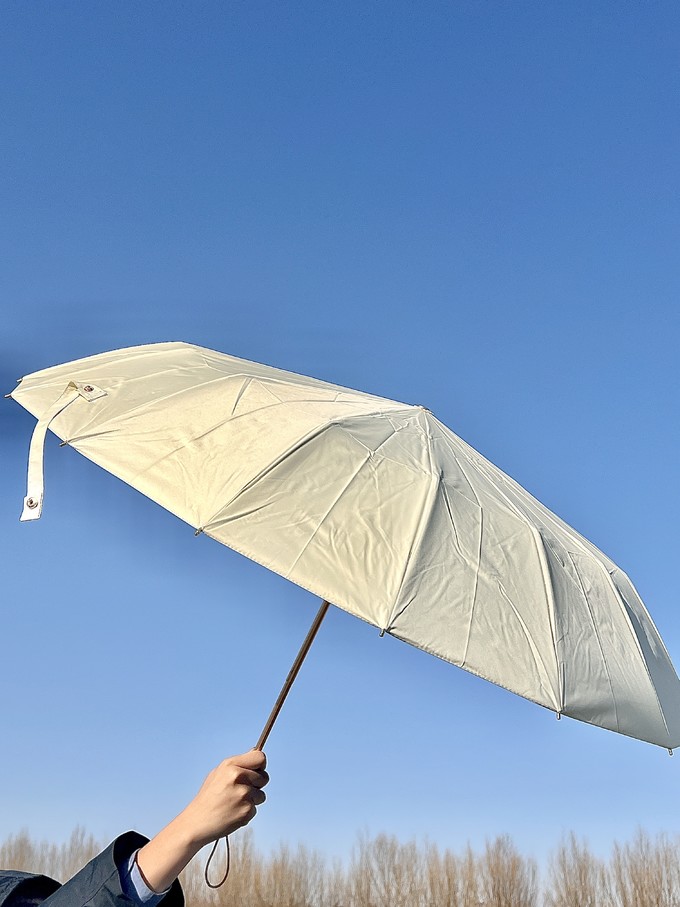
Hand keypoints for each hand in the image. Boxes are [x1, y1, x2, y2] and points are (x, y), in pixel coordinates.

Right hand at [136, 750, 268, 891]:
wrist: (197, 822)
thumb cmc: (208, 797)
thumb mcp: (218, 773)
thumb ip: (238, 764)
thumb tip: (255, 752)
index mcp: (231, 765)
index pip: (260, 757)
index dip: (260, 765)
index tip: (256, 772)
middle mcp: (238, 777)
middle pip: (264, 777)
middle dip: (257, 784)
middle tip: (241, 791)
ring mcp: (243, 794)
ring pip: (261, 795)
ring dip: (252, 800)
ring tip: (234, 803)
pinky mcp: (246, 811)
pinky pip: (255, 809)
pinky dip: (246, 812)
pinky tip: (232, 813)